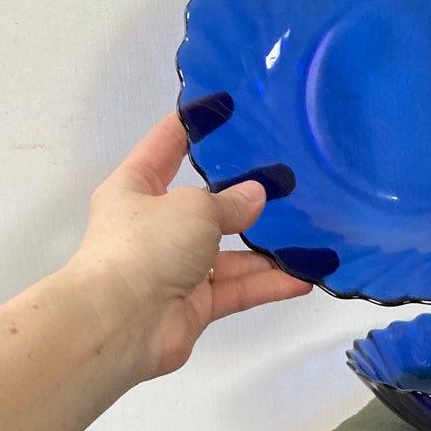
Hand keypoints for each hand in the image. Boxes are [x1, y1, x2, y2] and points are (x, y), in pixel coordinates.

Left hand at [66, 113, 310, 379]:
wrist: (121, 324)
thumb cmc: (145, 246)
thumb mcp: (192, 208)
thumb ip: (229, 201)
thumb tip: (256, 197)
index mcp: (136, 188)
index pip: (165, 145)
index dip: (193, 125)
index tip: (227, 106)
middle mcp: (155, 226)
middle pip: (204, 204)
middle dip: (242, 194)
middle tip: (287, 177)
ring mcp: (176, 268)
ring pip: (228, 253)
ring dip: (265, 247)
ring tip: (308, 232)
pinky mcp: (196, 304)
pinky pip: (238, 289)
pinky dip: (267, 284)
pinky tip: (303, 277)